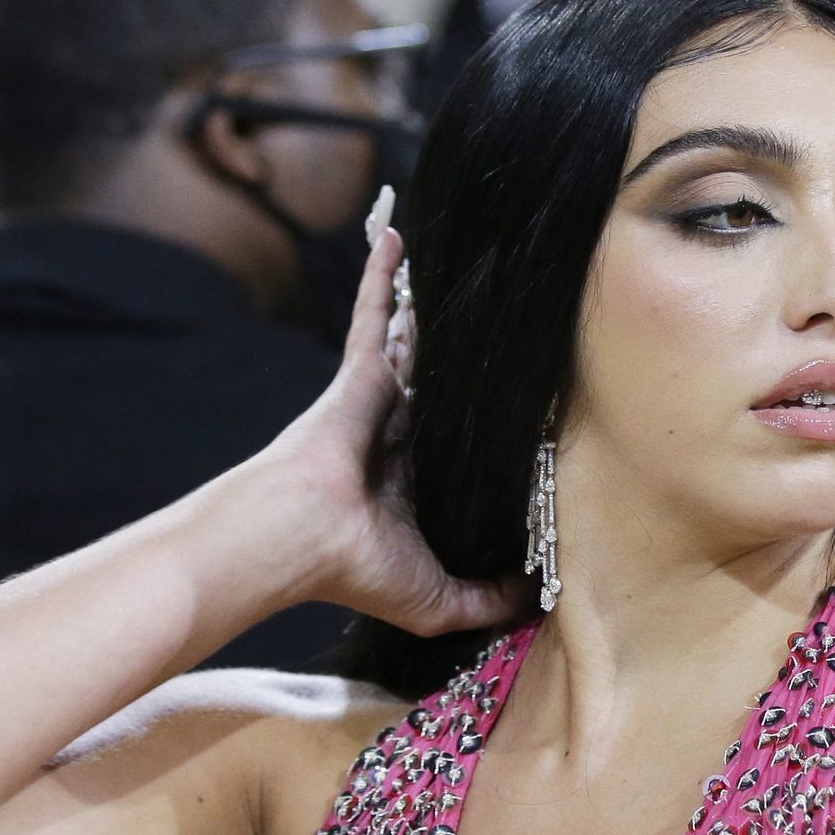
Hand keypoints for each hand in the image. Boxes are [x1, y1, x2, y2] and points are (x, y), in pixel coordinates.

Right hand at [258, 189, 530, 635]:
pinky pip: (373, 312)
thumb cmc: (354, 570)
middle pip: (435, 382)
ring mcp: (374, 399)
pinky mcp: (359, 374)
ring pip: (408, 341)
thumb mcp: (438, 601)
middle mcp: (393, 433)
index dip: (477, 427)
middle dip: (458, 357)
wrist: (298, 538)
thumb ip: (487, 598)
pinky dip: (382, 274)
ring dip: (422, 305)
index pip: (450, 443)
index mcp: (407, 480)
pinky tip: (397, 234)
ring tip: (458, 266)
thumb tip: (536, 597)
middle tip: (497, 322)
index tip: (513, 409)